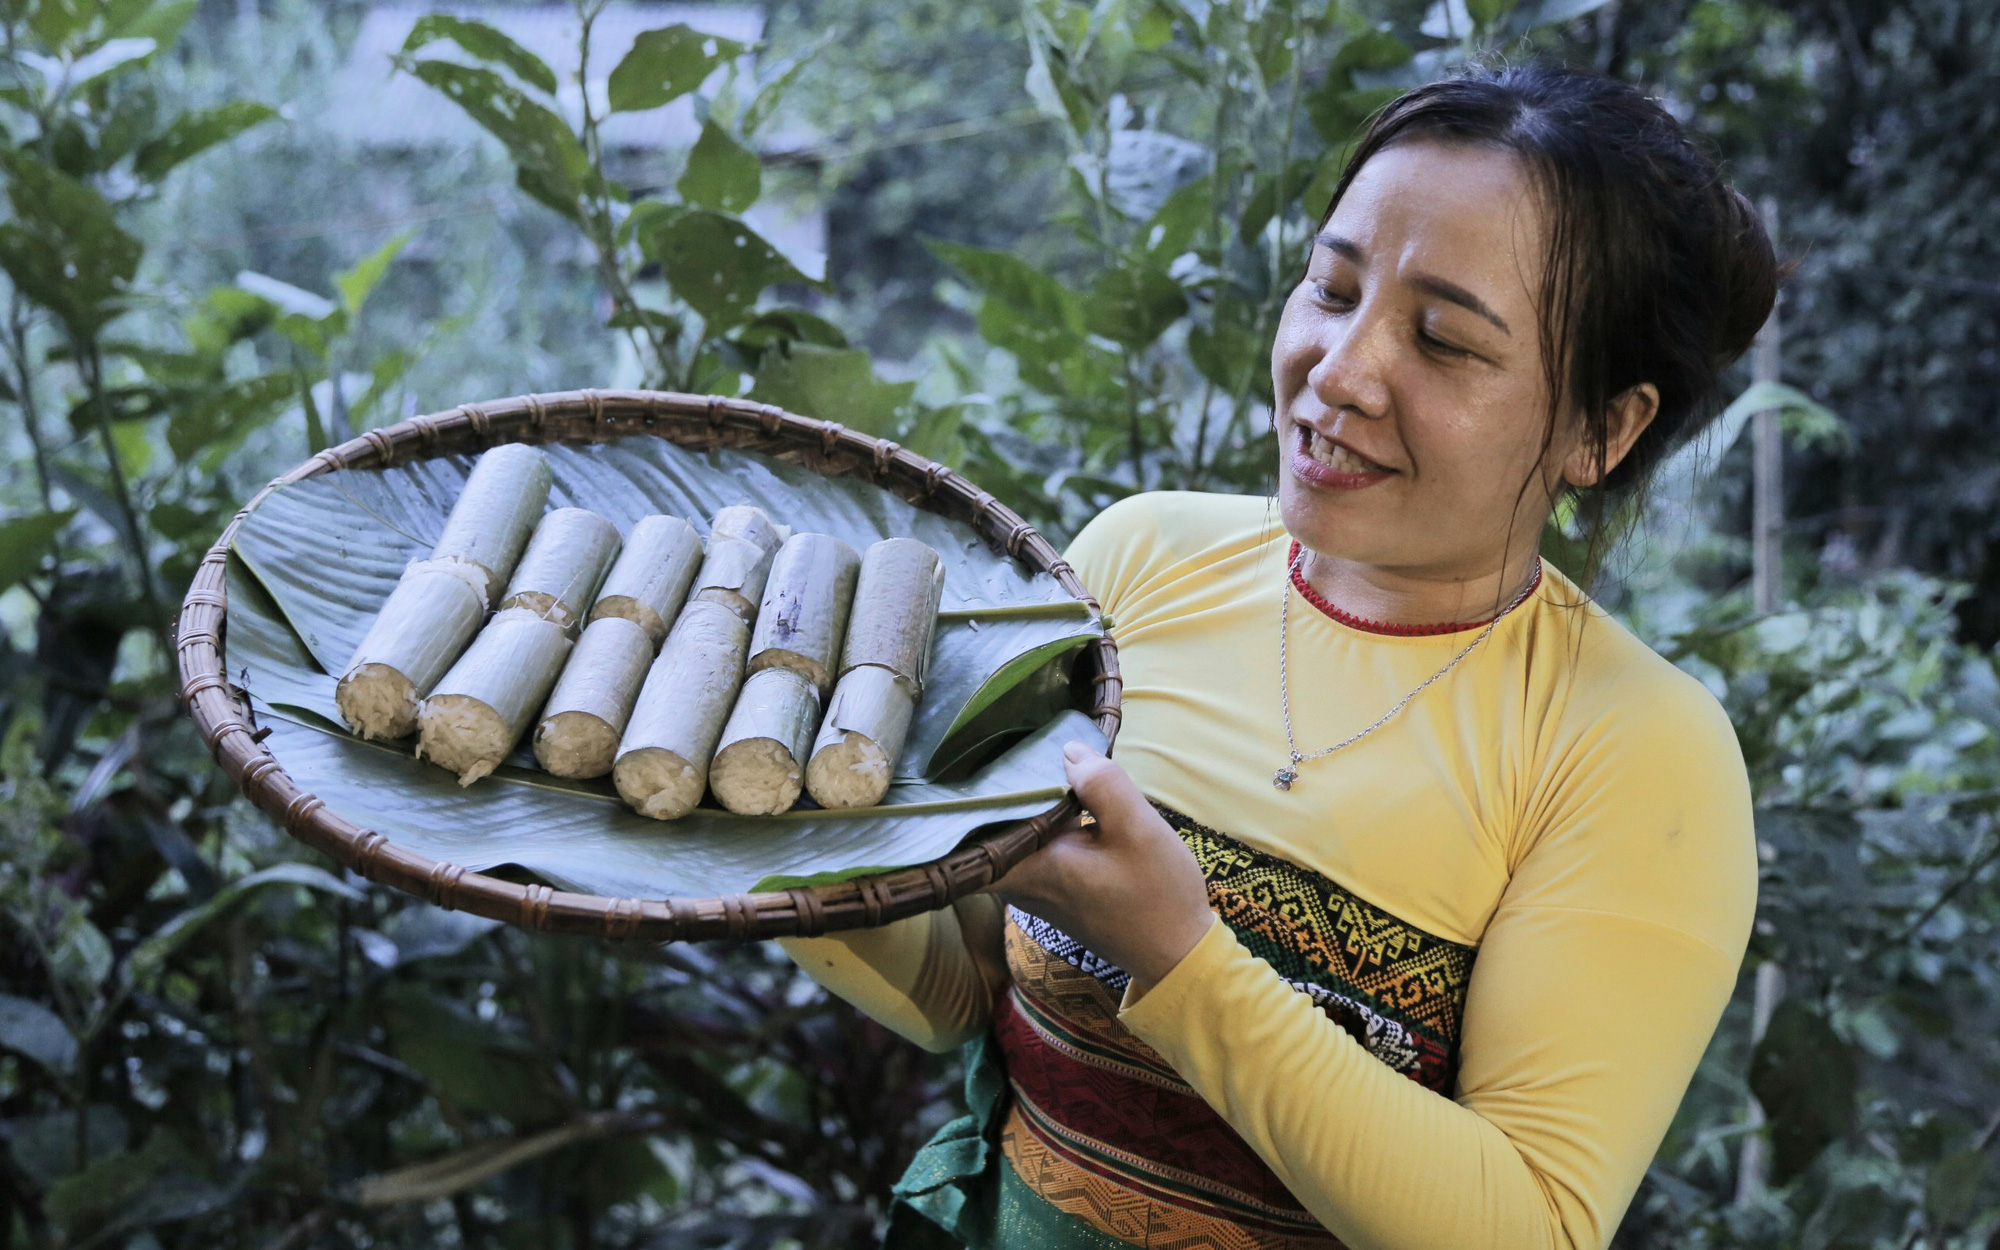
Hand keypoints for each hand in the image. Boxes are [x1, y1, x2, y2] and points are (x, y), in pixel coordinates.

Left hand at [979, 741, 1215, 989]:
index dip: (963, 799)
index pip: (965, 838)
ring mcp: (1035, 890)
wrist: (1177, 952)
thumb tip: (1068, 750)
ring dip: (1027, 805)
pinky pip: (1033, 849)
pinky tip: (1061, 797)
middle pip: (989, 830)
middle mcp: (1020, 884)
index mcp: (1029, 869)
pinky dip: (1044, 824)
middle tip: (1012, 747)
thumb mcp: (1137, 828)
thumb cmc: (1157, 895)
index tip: (976, 762)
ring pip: (1014, 838)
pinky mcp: (1053, 891)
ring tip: (1036, 761)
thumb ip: (1100, 783)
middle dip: (999, 790)